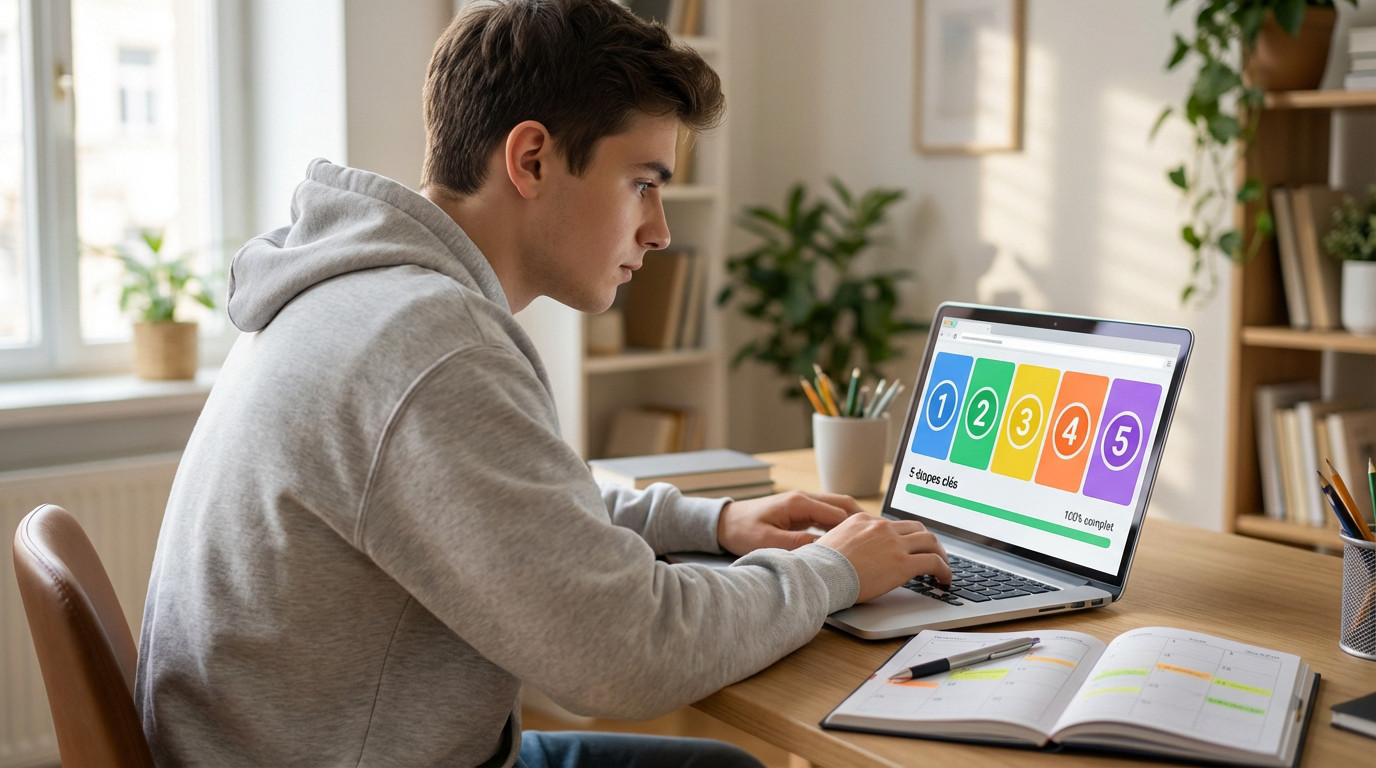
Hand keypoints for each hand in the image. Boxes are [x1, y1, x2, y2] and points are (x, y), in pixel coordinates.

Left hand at [716, 490, 863, 554]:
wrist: (724, 523)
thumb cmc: (742, 531)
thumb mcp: (768, 542)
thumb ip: (797, 545)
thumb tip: (825, 549)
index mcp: (798, 503)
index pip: (838, 514)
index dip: (856, 528)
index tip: (871, 542)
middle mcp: (804, 499)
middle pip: (843, 505)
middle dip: (863, 520)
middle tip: (880, 537)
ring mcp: (803, 503)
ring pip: (837, 508)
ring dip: (853, 521)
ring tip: (870, 539)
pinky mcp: (800, 511)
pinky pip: (827, 515)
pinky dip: (841, 524)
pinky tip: (848, 538)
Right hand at [816, 515, 949, 602]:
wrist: (820, 575)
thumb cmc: (819, 566)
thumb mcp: (832, 542)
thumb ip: (848, 541)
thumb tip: (853, 554)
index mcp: (864, 520)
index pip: (894, 524)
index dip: (907, 536)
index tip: (910, 546)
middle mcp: (882, 527)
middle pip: (917, 528)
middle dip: (928, 542)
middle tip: (933, 554)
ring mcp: (894, 544)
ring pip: (930, 541)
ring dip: (940, 554)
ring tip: (943, 568)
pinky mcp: (903, 563)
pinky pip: (934, 562)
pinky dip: (944, 570)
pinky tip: (944, 580)